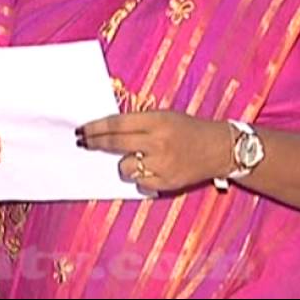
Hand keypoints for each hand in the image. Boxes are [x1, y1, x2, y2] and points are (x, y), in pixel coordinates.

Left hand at [77, 111, 232, 193]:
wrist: (219, 148)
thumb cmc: (188, 129)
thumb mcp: (164, 117)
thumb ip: (138, 123)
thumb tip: (106, 131)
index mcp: (156, 121)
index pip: (116, 124)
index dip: (95, 128)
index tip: (81, 130)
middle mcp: (157, 142)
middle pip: (114, 144)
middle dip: (94, 143)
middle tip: (83, 142)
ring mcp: (162, 164)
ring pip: (125, 167)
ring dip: (125, 163)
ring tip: (140, 158)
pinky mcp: (167, 183)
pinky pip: (140, 183)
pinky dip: (142, 177)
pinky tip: (153, 170)